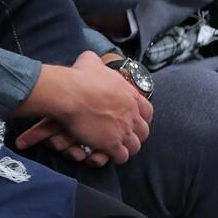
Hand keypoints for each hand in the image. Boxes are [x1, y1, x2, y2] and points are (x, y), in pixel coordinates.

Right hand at [12, 51, 151, 164]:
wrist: (70, 94)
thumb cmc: (79, 77)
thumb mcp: (91, 61)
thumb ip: (97, 62)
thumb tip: (93, 59)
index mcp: (130, 94)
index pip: (148, 111)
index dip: (142, 118)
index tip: (136, 121)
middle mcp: (131, 113)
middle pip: (144, 131)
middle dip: (137, 135)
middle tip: (127, 137)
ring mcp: (123, 129)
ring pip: (134, 146)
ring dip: (127, 148)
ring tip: (119, 149)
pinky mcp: (112, 143)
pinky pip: (121, 156)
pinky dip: (117, 158)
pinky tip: (110, 155)